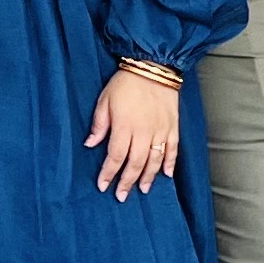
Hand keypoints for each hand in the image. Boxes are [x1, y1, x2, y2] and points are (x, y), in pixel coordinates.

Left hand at [89, 69, 180, 196]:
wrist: (154, 66)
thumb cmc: (126, 82)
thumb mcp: (105, 100)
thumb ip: (99, 124)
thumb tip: (90, 144)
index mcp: (124, 126)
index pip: (115, 157)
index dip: (109, 173)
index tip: (103, 186)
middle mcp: (143, 132)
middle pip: (135, 164)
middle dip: (127, 182)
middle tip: (122, 196)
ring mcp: (160, 131)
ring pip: (154, 160)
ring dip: (148, 177)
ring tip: (143, 189)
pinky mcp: (172, 126)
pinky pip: (173, 149)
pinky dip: (170, 163)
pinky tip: (166, 174)